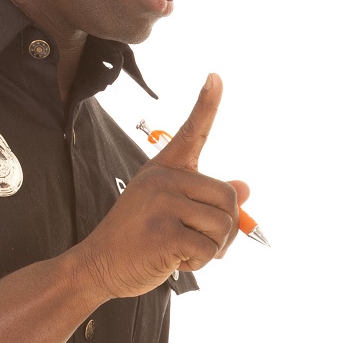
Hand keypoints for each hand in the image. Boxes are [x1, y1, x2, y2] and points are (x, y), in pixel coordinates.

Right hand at [73, 74, 249, 298]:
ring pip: (223, 225)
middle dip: (225, 229)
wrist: (98, 265)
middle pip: (228, 197)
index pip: (191, 132)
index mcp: (165, 170)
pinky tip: (174, 261)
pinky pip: (208, 248)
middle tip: (201, 243)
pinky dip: (198, 263)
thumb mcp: (170, 211)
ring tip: (182, 251)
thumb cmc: (138, 240)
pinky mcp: (164, 232)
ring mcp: (162, 203)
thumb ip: (206, 199)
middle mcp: (163, 179)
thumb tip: (245, 188)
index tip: (216, 77)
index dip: (207, 104)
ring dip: (212, 249)